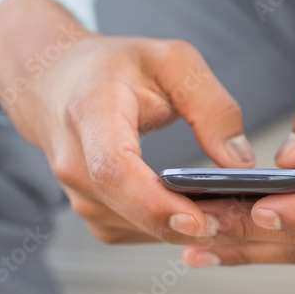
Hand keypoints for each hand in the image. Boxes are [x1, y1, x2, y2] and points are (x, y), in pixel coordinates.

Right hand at [0, 0, 254, 243]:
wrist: (53, 82)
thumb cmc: (113, 67)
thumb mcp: (172, 61)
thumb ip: (212, 106)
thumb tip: (241, 162)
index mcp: (91, 113)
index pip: (113, 169)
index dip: (154, 201)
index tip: (198, 219)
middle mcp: (75, 162)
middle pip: (129, 209)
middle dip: (188, 223)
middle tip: (241, 220)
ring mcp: (78, 194)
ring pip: (137, 229)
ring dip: (185, 230)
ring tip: (233, 214)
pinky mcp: (93, 213)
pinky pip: (137, 232)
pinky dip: (171, 229)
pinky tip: (205, 214)